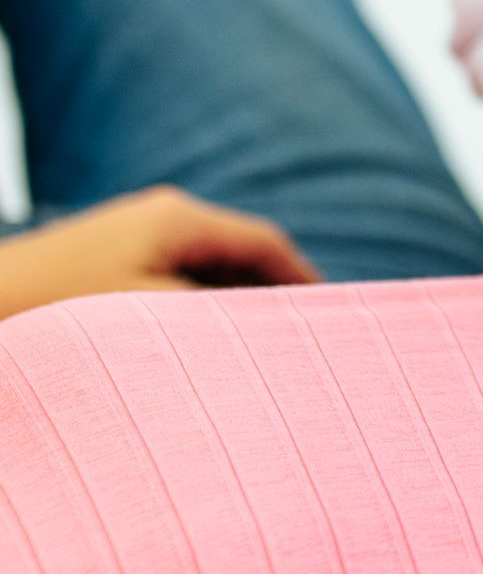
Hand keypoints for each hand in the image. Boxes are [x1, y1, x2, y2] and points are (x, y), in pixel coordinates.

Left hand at [0, 187, 319, 320]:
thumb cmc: (58, 313)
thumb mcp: (153, 320)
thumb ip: (217, 320)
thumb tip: (263, 332)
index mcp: (179, 219)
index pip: (267, 245)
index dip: (305, 282)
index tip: (334, 319)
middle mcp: (159, 218)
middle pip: (238, 256)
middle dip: (271, 298)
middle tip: (302, 344)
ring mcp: (129, 238)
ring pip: (203, 273)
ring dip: (230, 309)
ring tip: (256, 355)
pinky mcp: (104, 263)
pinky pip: (170, 284)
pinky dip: (194, 313)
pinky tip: (196, 352)